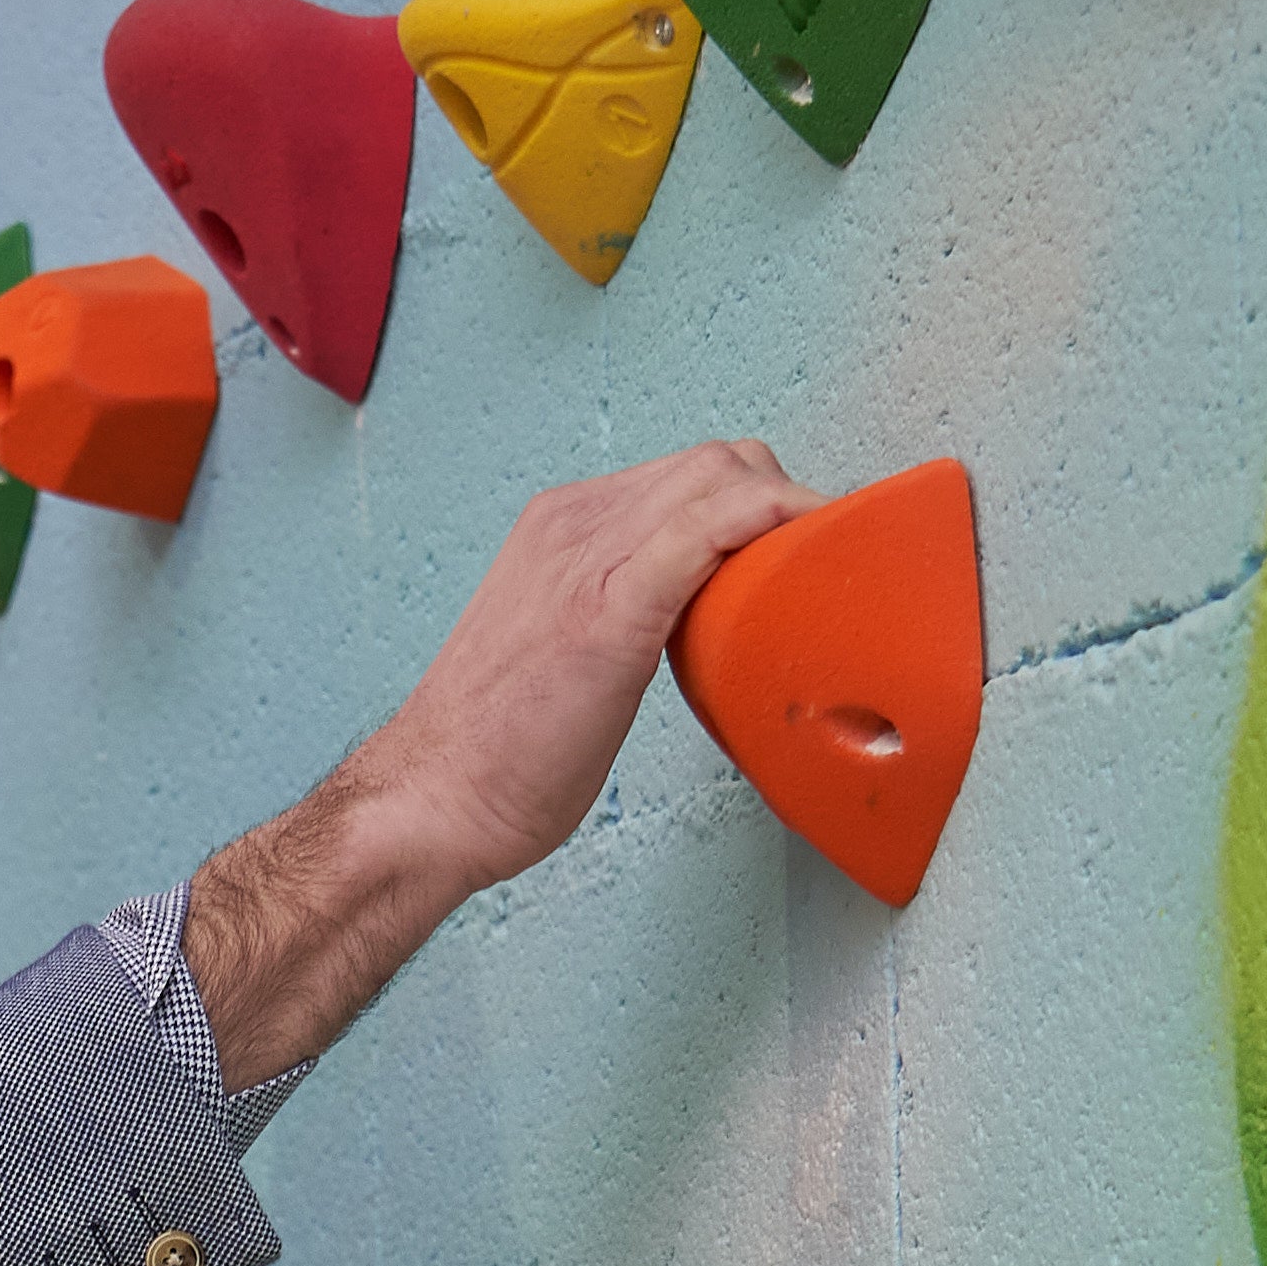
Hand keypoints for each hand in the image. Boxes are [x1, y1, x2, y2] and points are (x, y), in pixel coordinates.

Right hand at [182, 441, 812, 1082]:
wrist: (431, 802)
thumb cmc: (493, 755)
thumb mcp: (560, 656)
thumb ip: (619, 620)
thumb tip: (696, 637)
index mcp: (558, 529)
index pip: (688, 475)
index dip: (757, 504)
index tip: (799, 558)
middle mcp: (573, 525)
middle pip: (716, 463)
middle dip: (786, 500)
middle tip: (829, 572)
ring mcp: (588, 561)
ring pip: (722, 480)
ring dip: (795, 512)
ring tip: (835, 572)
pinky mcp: (608, 611)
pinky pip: (708, 531)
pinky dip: (770, 525)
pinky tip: (807, 556)